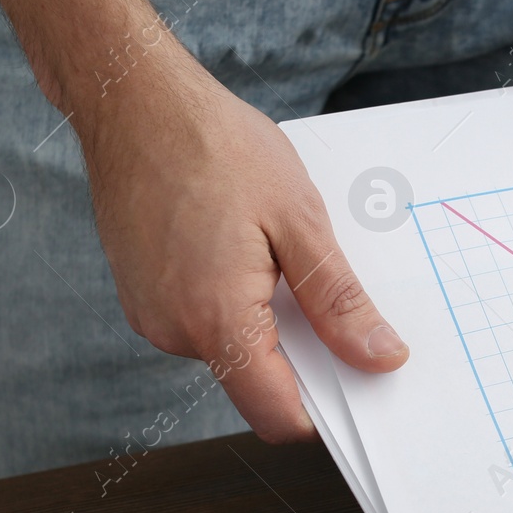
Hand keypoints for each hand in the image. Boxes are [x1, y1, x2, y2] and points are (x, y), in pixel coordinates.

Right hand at [78, 62, 407, 443]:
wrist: (133, 99)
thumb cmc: (214, 145)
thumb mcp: (299, 219)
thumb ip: (338, 300)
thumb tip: (379, 358)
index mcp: (215, 319)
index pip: (276, 413)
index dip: (325, 412)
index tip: (361, 382)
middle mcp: (174, 330)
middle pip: (256, 381)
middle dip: (302, 355)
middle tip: (332, 293)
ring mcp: (151, 314)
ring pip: (231, 348)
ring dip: (268, 320)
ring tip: (280, 252)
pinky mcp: (143, 295)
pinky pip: (203, 320)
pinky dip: (236, 301)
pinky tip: (246, 247)